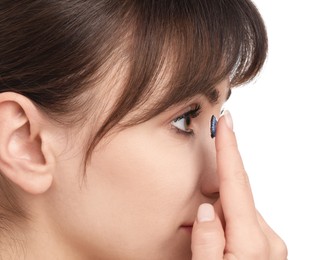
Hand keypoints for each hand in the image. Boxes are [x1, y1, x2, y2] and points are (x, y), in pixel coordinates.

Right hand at [191, 111, 286, 259]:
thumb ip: (206, 243)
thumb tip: (206, 209)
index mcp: (252, 242)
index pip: (236, 183)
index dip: (229, 149)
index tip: (226, 123)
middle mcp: (267, 239)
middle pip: (234, 199)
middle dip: (213, 198)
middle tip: (198, 228)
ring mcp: (269, 244)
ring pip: (236, 212)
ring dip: (219, 218)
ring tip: (206, 249)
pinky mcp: (265, 247)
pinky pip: (241, 222)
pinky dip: (226, 226)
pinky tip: (219, 245)